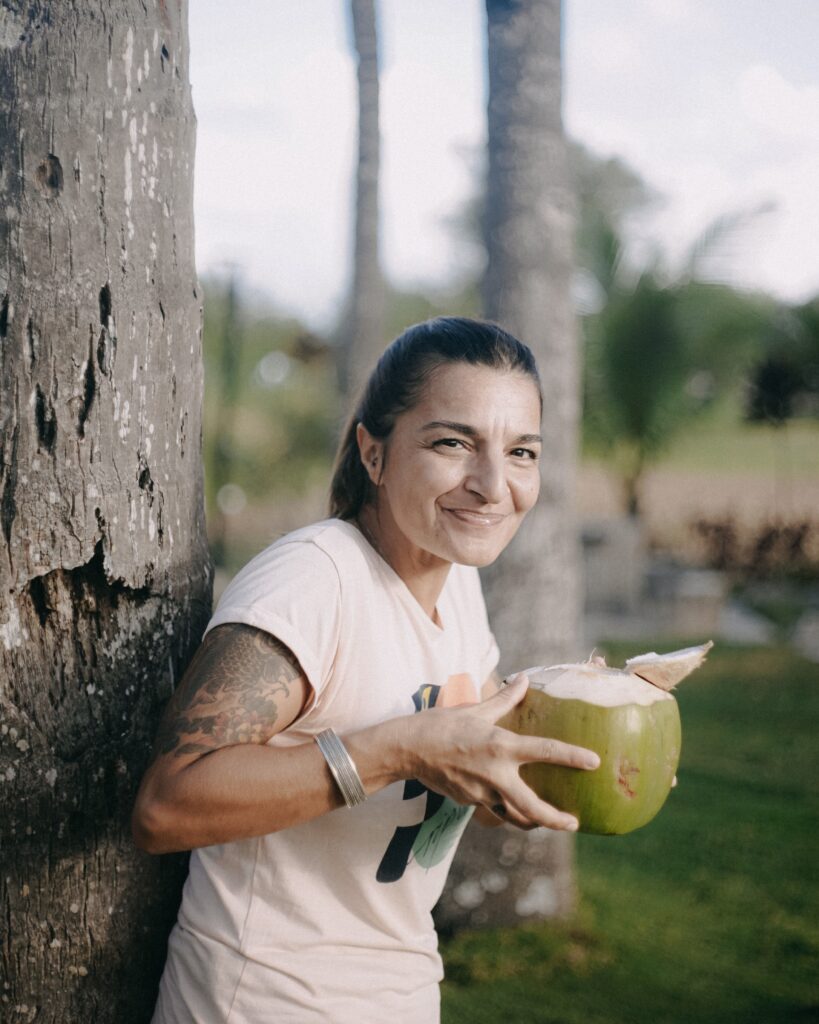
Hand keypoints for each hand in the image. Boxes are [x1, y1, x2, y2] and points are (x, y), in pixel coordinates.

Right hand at [402, 673, 599, 831]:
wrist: (406, 749)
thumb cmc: (441, 724)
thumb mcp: (475, 708)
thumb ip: (505, 698)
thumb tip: (523, 678)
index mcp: (500, 746)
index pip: (545, 751)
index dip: (572, 756)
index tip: (594, 762)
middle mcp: (495, 774)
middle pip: (532, 808)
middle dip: (555, 820)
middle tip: (574, 824)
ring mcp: (481, 793)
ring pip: (513, 817)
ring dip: (533, 822)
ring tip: (548, 822)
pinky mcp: (469, 802)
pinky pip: (493, 810)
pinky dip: (506, 810)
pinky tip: (510, 806)